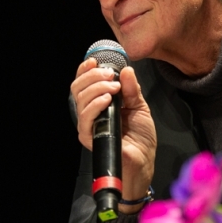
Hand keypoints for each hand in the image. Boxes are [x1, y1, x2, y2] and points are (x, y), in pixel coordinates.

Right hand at [71, 58, 156, 213]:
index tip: (94, 61)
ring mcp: (89, 125)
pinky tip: (107, 100)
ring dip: (96, 88)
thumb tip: (126, 70)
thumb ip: (132, 89)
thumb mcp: (139, 107)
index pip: (84, 83)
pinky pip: (86, 118)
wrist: (143, 161)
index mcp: (100, 104)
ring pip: (80, 100)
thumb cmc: (141, 138)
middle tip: (110, 76)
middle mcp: (91, 113)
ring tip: (113, 88)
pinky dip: (95, 105)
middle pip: (77, 88)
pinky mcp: (90, 137)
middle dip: (92, 76)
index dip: (85, 70)